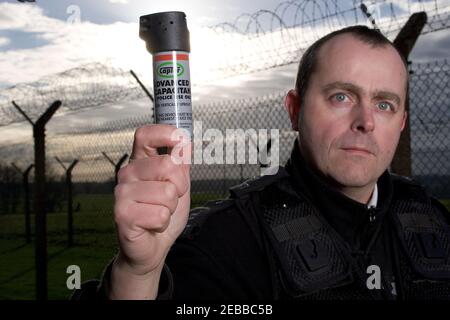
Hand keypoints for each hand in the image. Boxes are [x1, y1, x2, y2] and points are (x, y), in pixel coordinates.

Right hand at [110, 124, 190, 298]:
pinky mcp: (122, 214)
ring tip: (159, 212)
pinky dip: (163, 222)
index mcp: (140, 162)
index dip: (165, 133)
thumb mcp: (178, 184)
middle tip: (171, 198)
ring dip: (171, 207)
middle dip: (180, 186)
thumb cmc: (161, 213)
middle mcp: (127, 173)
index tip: (180, 140)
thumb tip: (185, 140)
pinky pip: (160, 214)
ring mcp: (122, 193)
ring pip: (167, 192)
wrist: (151, 246)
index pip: (145, 134)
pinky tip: (152, 224)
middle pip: (167, 165)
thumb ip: (181, 162)